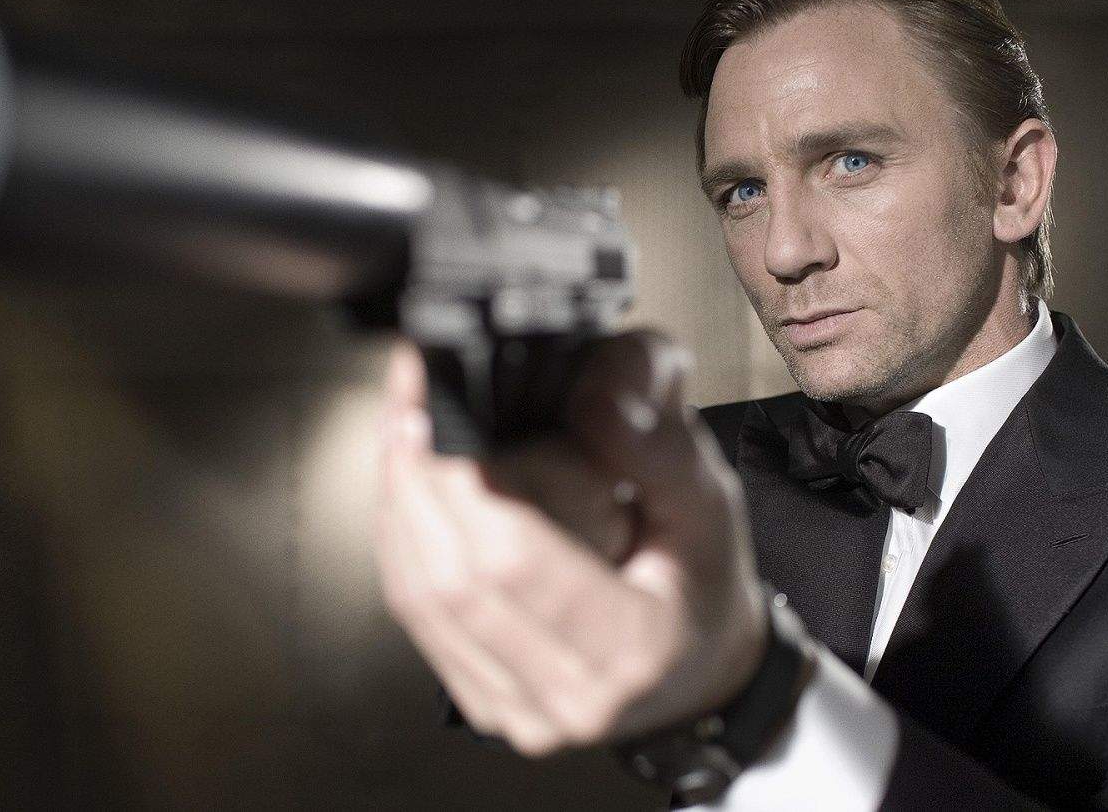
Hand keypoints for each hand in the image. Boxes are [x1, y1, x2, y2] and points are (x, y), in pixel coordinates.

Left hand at [374, 331, 766, 755]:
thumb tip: (596, 400)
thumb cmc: (700, 577)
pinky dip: (401, 539)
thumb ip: (656, 443)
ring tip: (403, 427)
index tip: (437, 407)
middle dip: (417, 478)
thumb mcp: (708, 498)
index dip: (462, 480)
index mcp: (634, 648)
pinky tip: (407, 484)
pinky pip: (415, 614)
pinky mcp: (482, 702)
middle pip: (452, 578)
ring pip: (420, 595)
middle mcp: (570, 696)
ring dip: (399, 502)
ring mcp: (520, 710)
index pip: (515, 562)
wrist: (698, 665)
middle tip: (408, 398)